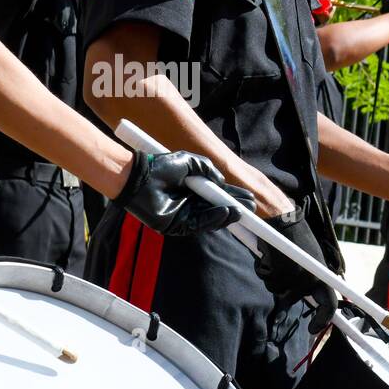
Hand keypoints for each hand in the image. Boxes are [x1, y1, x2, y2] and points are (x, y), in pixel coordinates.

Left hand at [115, 151, 254, 236]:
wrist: (138, 176)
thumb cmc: (160, 166)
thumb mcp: (189, 162)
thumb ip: (207, 170)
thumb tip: (221, 183)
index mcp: (193, 191)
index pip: (217, 197)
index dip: (233, 198)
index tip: (249, 198)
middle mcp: (190, 205)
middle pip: (217, 210)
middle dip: (235, 210)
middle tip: (251, 209)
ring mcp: (183, 216)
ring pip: (210, 220)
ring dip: (226, 216)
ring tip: (240, 211)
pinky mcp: (175, 226)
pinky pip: (198, 225)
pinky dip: (213, 220)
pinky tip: (225, 213)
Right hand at [254, 208, 337, 333]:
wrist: (281, 217)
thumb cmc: (294, 236)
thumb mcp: (310, 259)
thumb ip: (310, 277)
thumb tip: (305, 297)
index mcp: (323, 274)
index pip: (330, 304)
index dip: (323, 319)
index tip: (313, 329)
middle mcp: (311, 278)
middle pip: (291, 298)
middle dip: (281, 289)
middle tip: (277, 268)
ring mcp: (295, 277)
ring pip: (276, 289)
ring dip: (271, 276)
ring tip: (275, 257)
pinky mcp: (279, 272)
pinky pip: (265, 278)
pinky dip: (262, 268)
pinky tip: (268, 253)